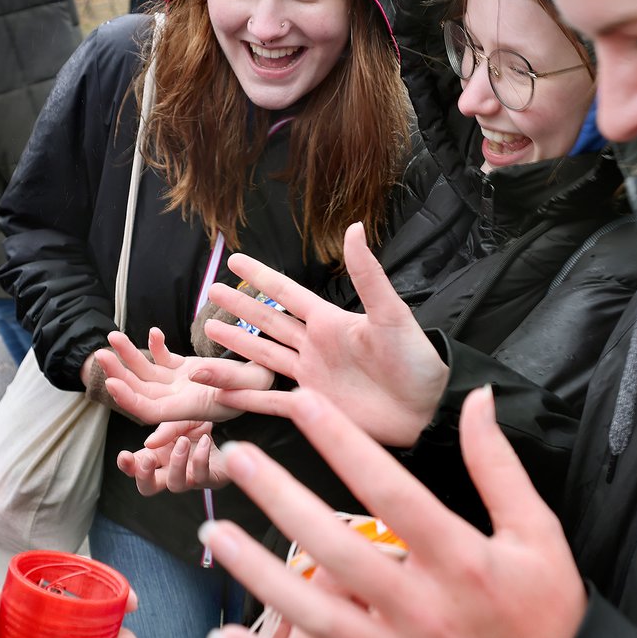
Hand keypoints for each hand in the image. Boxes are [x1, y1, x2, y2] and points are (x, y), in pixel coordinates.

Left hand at [95, 329, 272, 424]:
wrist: (272, 379)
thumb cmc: (264, 385)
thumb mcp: (248, 383)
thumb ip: (223, 379)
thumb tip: (195, 373)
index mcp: (191, 408)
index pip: (150, 411)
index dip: (129, 399)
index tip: (111, 381)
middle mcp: (181, 400)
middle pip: (141, 392)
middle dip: (119, 374)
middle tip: (100, 354)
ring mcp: (181, 385)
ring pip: (147, 374)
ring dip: (129, 357)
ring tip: (111, 336)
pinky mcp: (186, 370)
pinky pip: (163, 361)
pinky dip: (156, 347)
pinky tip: (154, 332)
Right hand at [116, 420, 229, 494]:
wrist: (227, 432)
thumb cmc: (197, 429)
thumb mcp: (179, 420)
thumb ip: (165, 430)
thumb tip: (149, 443)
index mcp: (157, 456)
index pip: (134, 467)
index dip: (126, 466)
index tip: (124, 456)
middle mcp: (170, 471)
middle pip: (148, 488)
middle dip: (144, 476)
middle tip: (149, 458)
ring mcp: (189, 479)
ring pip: (175, 485)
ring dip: (176, 463)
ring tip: (184, 441)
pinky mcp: (210, 480)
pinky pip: (202, 476)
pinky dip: (202, 458)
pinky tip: (205, 440)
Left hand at [199, 387, 586, 637]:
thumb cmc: (548, 613)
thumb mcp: (539, 532)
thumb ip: (499, 465)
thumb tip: (479, 398)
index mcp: (461, 559)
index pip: (389, 489)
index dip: (341, 442)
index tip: (300, 404)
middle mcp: (424, 608)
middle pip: (337, 545)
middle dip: (280, 497)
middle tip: (237, 456)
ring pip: (315, 615)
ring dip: (260, 574)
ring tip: (218, 533)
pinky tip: (225, 635)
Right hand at [201, 223, 448, 447]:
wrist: (429, 408)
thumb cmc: (416, 360)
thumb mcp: (391, 314)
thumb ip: (367, 275)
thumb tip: (354, 228)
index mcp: (330, 322)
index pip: (287, 294)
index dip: (261, 277)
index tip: (235, 259)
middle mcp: (315, 347)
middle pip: (268, 323)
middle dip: (240, 307)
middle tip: (211, 294)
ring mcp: (312, 377)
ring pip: (263, 357)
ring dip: (236, 345)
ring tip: (208, 331)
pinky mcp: (314, 406)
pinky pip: (272, 401)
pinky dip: (247, 397)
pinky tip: (224, 391)